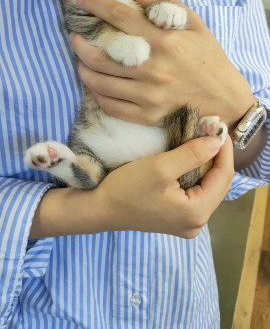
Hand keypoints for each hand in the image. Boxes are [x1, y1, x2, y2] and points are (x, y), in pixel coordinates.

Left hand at [71, 0, 253, 130]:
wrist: (224, 99)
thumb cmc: (209, 59)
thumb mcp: (195, 24)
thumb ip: (167, 3)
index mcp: (165, 42)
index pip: (121, 18)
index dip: (97, 6)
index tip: (83, 1)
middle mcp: (153, 68)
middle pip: (102, 55)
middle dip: (80, 44)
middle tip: (75, 37)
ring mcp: (148, 95)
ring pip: (101, 83)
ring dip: (83, 69)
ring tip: (80, 60)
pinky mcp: (147, 115)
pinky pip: (111, 106)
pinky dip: (96, 94)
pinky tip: (94, 84)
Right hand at [96, 135, 233, 237]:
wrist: (99, 208)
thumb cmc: (126, 188)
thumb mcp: (160, 167)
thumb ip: (192, 154)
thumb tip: (217, 141)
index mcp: (197, 213)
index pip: (223, 177)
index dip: (224, 150)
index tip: (219, 127)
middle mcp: (197, 223)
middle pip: (218, 184)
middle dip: (216, 156)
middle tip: (211, 131)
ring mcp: (187, 223)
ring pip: (208, 188)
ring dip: (206, 164)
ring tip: (203, 140)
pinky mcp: (177, 218)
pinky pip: (196, 193)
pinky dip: (196, 174)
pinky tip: (191, 159)